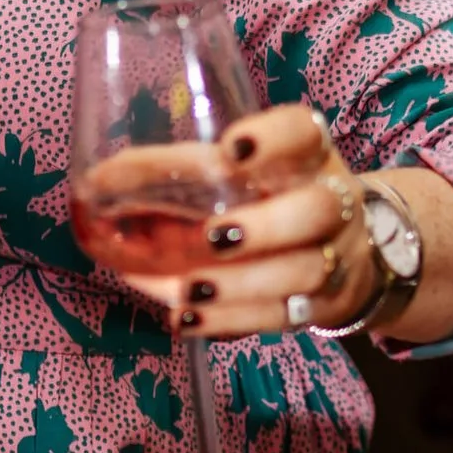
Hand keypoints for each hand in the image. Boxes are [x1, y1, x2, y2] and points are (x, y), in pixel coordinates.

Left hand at [119, 106, 378, 336]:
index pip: (304, 132)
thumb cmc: (274, 197)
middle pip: (317, 210)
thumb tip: (97, 184)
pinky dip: (234, 321)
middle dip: (266, 226)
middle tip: (213, 236)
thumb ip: (184, 172)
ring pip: (302, 273)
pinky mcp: (322, 305)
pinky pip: (283, 317)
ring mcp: (334, 257)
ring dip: (242, 285)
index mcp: (308, 156)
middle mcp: (331, 203)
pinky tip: (190, 321)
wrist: (354, 254)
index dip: (274, 138)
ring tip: (190, 291)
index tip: (231, 148)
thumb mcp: (245, 172)